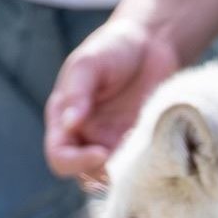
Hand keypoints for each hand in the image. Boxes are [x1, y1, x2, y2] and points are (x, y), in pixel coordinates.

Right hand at [43, 13, 186, 182]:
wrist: (151, 42)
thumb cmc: (112, 48)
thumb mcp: (87, 63)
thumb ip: (77, 92)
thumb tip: (69, 124)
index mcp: (63, 119)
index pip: (59, 156)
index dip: (76, 162)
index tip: (102, 153)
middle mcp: (86, 136)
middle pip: (84, 174)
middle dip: (102, 173)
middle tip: (125, 158)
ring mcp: (114, 141)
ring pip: (112, 175)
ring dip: (125, 172)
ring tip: (143, 151)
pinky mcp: (140, 142)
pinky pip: (139, 164)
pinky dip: (146, 164)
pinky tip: (158, 145)